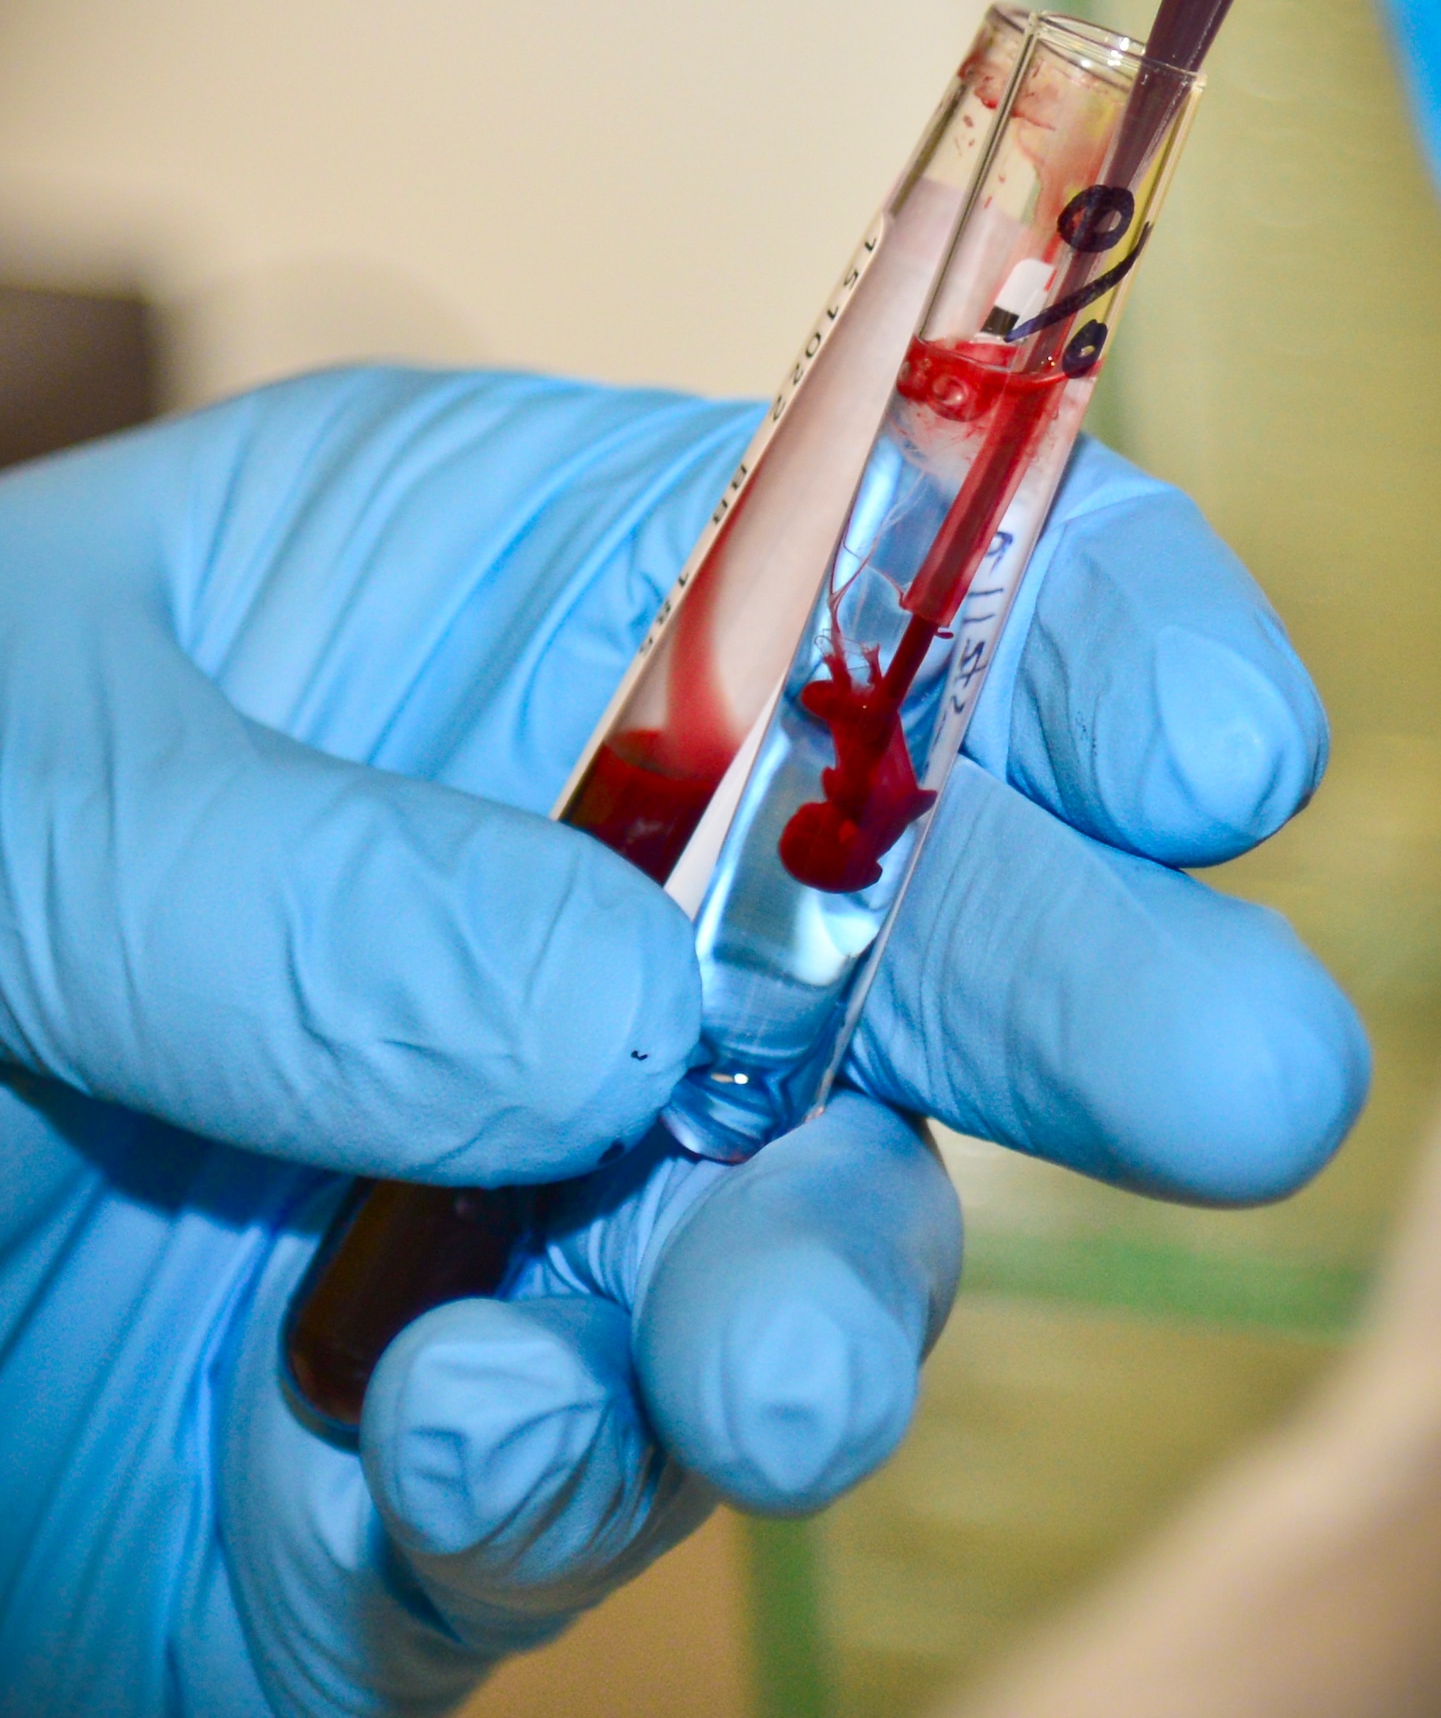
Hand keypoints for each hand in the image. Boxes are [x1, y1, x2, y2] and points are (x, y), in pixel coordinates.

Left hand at [0, 368, 1362, 1715]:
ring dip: (824, 1300)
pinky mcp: (453, 1442)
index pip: (892, 590)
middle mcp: (596, 907)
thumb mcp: (13, 758)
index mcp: (526, 630)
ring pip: (811, 1242)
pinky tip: (445, 1426)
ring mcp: (555, 1187)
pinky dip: (549, 1459)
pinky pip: (577, 1470)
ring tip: (755, 1360)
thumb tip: (614, 1010)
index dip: (1081, 640)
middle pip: (935, 928)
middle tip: (1247, 1073)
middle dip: (1097, 991)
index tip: (1205, 746)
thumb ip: (289, 871)